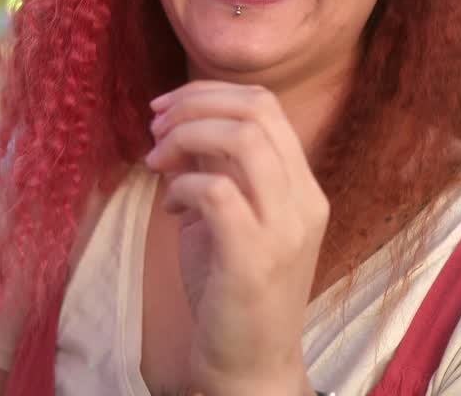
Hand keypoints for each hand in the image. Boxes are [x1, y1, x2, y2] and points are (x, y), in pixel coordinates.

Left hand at [147, 81, 327, 394]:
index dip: (210, 94)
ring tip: (156, 159)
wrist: (250, 367)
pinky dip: (182, 186)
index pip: (267, 106)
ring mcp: (285, 229)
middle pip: (258, 109)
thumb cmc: (232, 293)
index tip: (166, 110)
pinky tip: (170, 208)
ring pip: (243, 139)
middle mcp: (304, 201)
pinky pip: (215, 191)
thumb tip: (178, 127)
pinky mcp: (255, 258)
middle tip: (156, 126)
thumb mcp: (225, 219)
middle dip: (195, 103)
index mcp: (303, 188)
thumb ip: (212, 171)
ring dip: (188, 135)